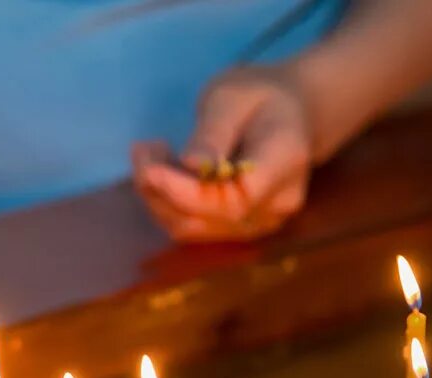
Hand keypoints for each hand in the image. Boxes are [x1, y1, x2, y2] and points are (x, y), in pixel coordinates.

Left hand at [132, 64, 312, 241]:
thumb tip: (190, 164)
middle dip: (161, 191)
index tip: (150, 170)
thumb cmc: (260, 95)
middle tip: (141, 148)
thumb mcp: (232, 96)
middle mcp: (276, 204)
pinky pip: (193, 226)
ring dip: (158, 198)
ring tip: (148, 154)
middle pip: (208, 219)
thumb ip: (213, 132)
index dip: (187, 193)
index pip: (234, 199)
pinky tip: (162, 171)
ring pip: (193, 228)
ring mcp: (259, 222)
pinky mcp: (238, 228)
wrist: (291, 112)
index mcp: (284, 162)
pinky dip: (167, 203)